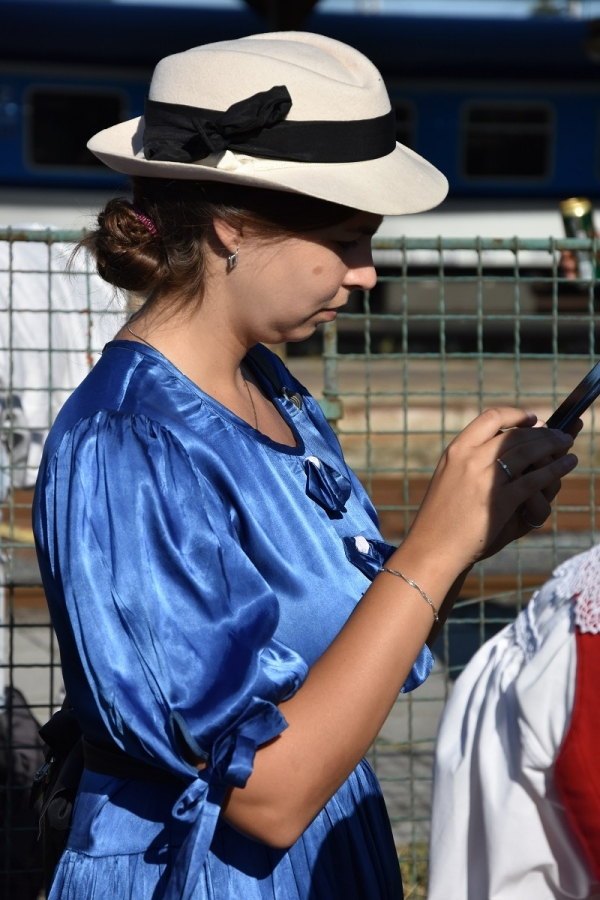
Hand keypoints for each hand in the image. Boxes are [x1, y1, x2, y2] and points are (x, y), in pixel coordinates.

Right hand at [404, 408, 577, 572]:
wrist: (433, 546)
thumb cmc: (442, 516)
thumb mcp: (449, 477)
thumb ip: (470, 460)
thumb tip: (503, 446)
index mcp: (456, 450)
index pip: (490, 418)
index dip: (516, 415)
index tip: (533, 419)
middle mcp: (469, 459)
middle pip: (515, 434)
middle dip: (542, 432)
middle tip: (558, 434)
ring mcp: (485, 479)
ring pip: (528, 452)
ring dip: (552, 445)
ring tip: (566, 444)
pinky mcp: (500, 501)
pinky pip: (535, 479)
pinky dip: (555, 469)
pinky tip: (567, 464)